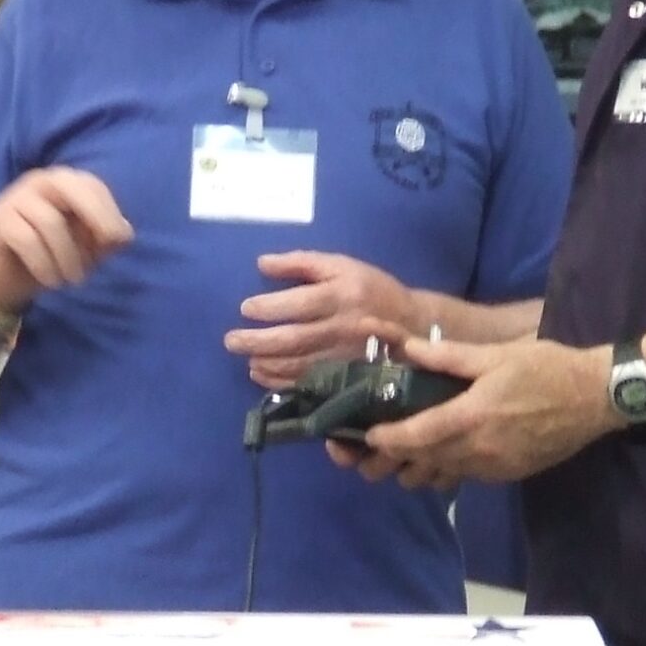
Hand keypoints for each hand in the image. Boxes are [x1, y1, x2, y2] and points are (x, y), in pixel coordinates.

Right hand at [0, 167, 133, 315]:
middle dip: (95, 215)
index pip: (91, 185)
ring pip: (50, 221)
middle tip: (108, 247)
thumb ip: (105, 239)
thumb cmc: (51, 256)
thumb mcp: (86, 249)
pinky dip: (44, 263)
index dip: (109, 210)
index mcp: (63, 183)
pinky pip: (26, 239)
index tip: (120, 241)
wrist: (6, 277)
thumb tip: (125, 234)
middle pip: (69, 186)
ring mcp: (14, 197)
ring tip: (74, 280)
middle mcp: (38, 181)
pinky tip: (51, 280)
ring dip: (68, 256)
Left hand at [225, 250, 420, 387]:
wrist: (414, 326)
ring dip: (267, 364)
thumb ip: (302, 262)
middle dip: (258, 341)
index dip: (269, 307)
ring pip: (299, 365)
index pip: (300, 303)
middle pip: (294, 339)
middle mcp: (343, 327)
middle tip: (230, 341)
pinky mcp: (347, 377)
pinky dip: (281, 381)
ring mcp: (345, 357)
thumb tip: (262, 263)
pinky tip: (262, 375)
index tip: (245, 309)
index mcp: (342, 295)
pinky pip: (309, 383)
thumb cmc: (371, 290)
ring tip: (246, 360)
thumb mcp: (342, 265)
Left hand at [330, 334, 613, 487]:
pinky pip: (466, 476)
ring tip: (402, 451)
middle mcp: (478, 449)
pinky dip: (447, 468)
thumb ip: (447, 356)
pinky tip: (441, 452)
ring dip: (418, 467)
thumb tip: (404, 347)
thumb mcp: (495, 355)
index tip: (365, 435)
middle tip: (371, 447)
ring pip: (442, 475)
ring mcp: (494, 467)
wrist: (597, 398)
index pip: (414, 437)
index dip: (385, 439)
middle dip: (392, 458)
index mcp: (471, 416)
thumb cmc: (547, 368)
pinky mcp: (508, 475)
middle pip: (421, 463)